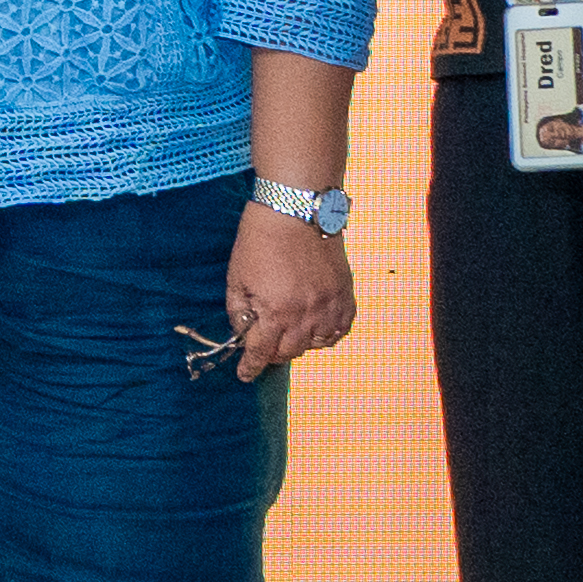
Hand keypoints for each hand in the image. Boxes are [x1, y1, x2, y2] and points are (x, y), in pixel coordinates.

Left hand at [220, 200, 353, 380]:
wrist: (297, 207)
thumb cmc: (260, 238)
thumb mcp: (237, 276)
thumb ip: (239, 311)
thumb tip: (243, 332)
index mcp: (275, 312)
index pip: (261, 353)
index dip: (251, 367)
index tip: (245, 375)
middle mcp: (306, 314)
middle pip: (289, 352)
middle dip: (273, 352)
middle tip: (266, 344)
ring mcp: (329, 305)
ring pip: (316, 344)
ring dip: (300, 343)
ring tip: (290, 331)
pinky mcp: (345, 293)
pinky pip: (341, 329)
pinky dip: (328, 334)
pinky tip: (317, 326)